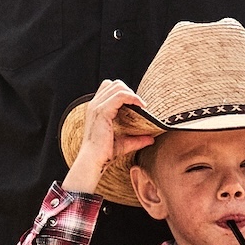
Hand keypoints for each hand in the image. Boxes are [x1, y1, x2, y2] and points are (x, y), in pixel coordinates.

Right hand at [63, 80, 154, 194]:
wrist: (93, 160)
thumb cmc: (105, 153)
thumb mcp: (124, 143)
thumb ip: (137, 139)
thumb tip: (152, 139)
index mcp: (97, 109)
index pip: (109, 88)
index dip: (124, 92)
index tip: (136, 105)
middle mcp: (95, 105)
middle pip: (114, 84)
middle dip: (129, 90)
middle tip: (139, 105)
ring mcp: (97, 106)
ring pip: (117, 86)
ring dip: (132, 93)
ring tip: (141, 104)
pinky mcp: (102, 111)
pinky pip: (120, 96)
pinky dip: (132, 97)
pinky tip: (141, 105)